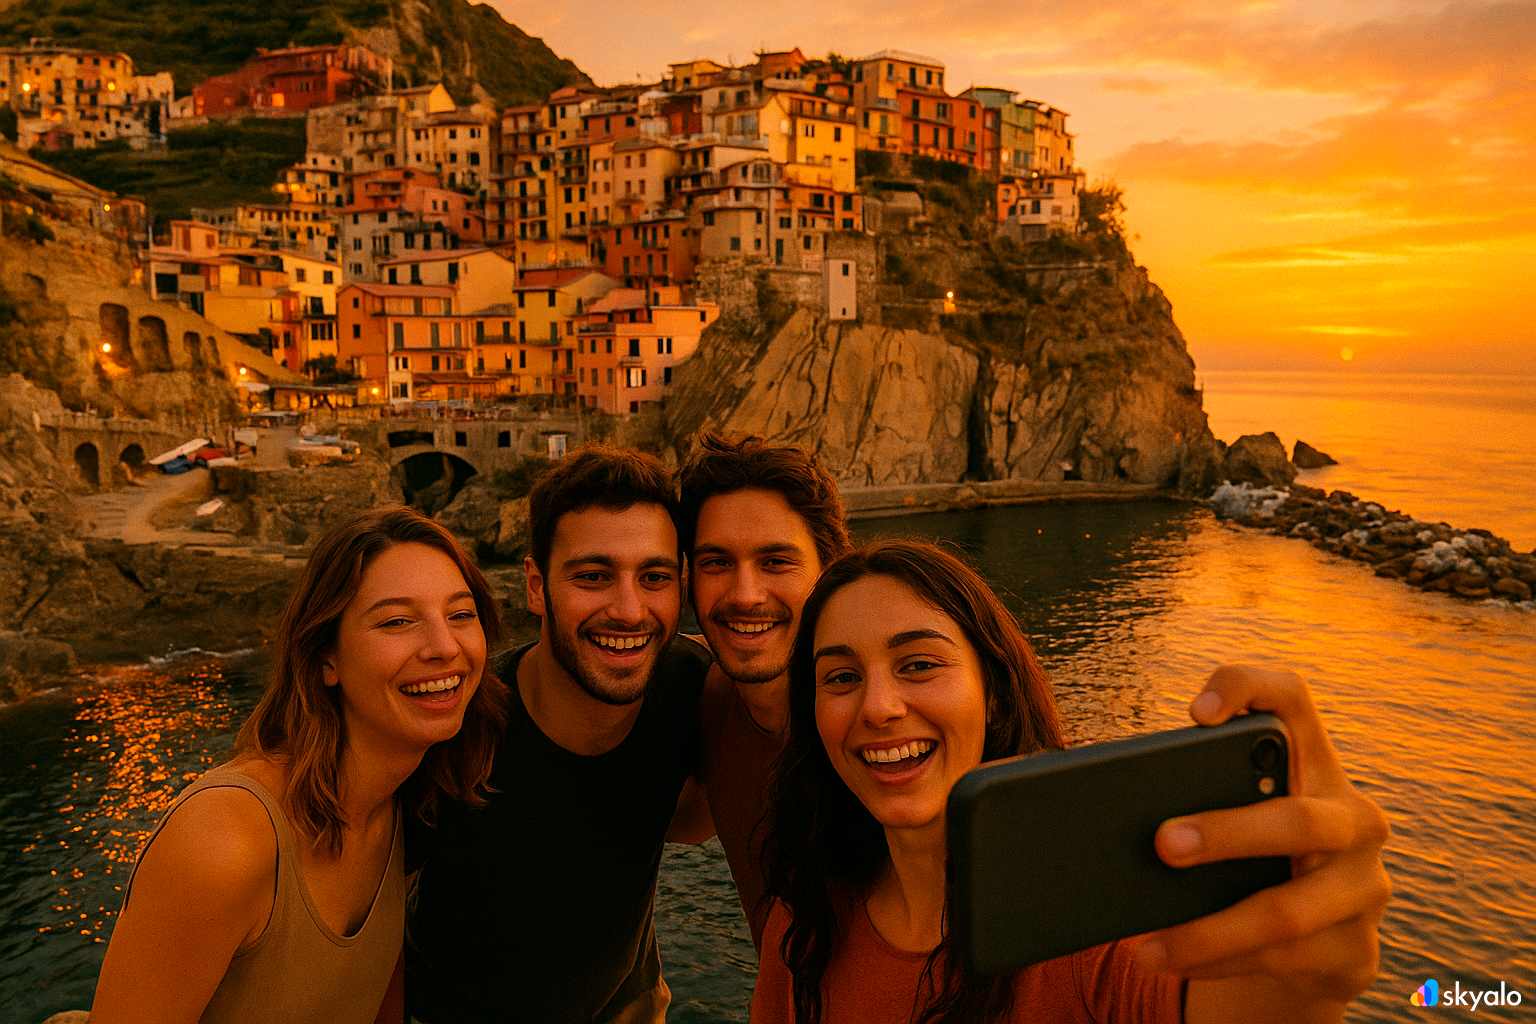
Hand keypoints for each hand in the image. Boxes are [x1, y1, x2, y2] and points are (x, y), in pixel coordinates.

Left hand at [1136, 665, 1391, 1022]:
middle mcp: (1352, 818)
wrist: (1310, 945)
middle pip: (1299, 819)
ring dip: (1208, 931)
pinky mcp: (1356, 952)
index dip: (1248, 690)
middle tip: (1162, 845)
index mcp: (1312, 764)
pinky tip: (1169, 961)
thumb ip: (1174, 791)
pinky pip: (1281, 961)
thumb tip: (1040, 787)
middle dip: (1227, 833)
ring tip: (1143, 945)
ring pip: (1286, 911)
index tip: (1194, 713)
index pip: (1291, 696)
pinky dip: (1216, 963)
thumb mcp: (1223, 814)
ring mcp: (1363, 889)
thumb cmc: (1242, 858)